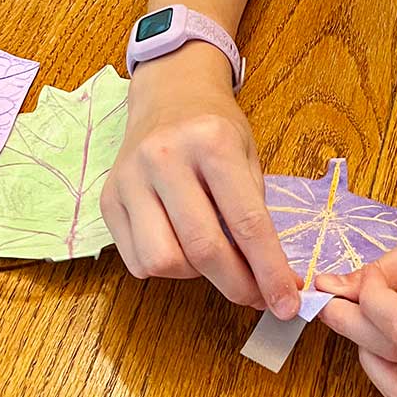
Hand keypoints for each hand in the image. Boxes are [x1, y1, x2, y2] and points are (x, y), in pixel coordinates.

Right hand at [100, 45, 299, 317]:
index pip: (247, 222)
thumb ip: (255, 211)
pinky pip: (137, 260)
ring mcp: (130, 179)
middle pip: (203, 248)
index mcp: (212, 142)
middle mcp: (165, 158)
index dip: (270, 270)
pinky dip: (166, 268)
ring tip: (214, 259)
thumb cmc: (215, 126)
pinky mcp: (108, 199)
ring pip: (163, 261)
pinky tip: (182, 247)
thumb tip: (273, 278)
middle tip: (257, 297)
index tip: (288, 304)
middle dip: (237, 285)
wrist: (169, 92)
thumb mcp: (248, 154)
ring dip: (196, 276)